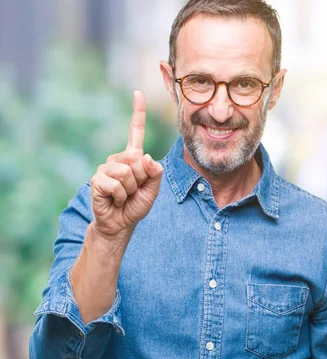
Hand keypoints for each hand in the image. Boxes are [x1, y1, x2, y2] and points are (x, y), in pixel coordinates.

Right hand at [90, 90, 162, 237]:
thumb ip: (155, 173)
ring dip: (131, 190)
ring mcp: (105, 168)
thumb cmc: (136, 205)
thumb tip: (146, 157)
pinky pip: (117, 185)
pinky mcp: (96, 180)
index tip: (138, 92)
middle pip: (138, 161)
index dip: (137, 112)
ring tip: (124, 196)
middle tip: (134, 191)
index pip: (136, 131)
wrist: (120, 224)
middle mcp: (117, 159)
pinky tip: (114, 200)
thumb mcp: (153, 189)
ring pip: (128, 173)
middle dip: (142, 180)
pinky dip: (121, 196)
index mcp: (132, 157)